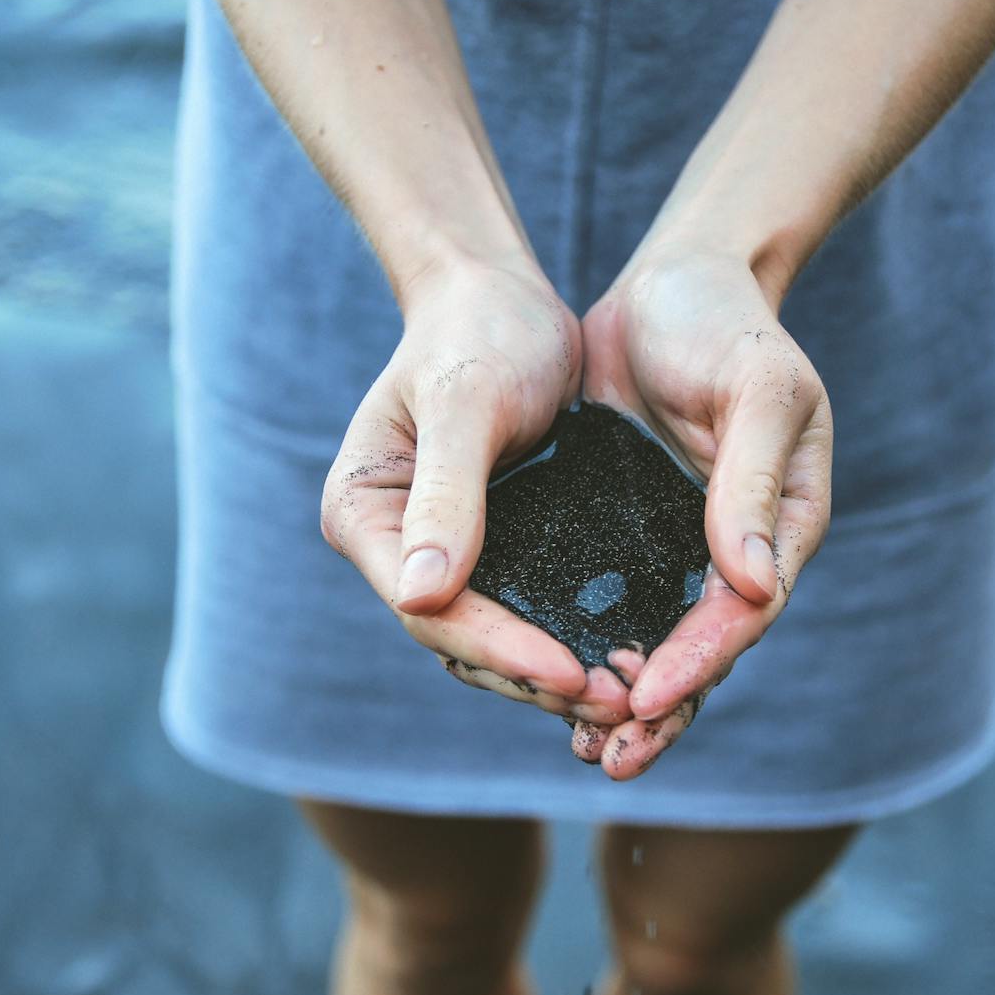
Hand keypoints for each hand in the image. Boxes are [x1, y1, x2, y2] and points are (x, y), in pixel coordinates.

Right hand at [321, 258, 633, 725]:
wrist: (503, 293)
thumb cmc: (477, 330)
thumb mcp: (465, 404)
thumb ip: (446, 494)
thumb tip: (419, 594)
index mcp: (365, 516)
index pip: (430, 610)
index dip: (500, 648)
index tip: (570, 671)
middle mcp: (396, 548)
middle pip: (460, 641)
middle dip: (536, 676)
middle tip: (618, 700)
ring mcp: (445, 554)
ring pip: (496, 639)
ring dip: (558, 672)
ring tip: (629, 695)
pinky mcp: (496, 548)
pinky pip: (530, 611)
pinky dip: (572, 637)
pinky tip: (629, 657)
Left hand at [572, 249, 833, 777]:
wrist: (674, 281)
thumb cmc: (728, 324)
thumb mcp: (757, 387)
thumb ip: (750, 481)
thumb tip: (754, 586)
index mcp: (782, 526)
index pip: (744, 611)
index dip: (702, 659)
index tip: (652, 696)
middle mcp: (731, 551)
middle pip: (703, 651)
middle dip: (662, 710)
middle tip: (612, 758)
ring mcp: (675, 547)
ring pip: (654, 644)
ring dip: (624, 703)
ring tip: (586, 755)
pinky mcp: (621, 535)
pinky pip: (606, 607)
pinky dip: (585, 651)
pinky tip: (547, 690)